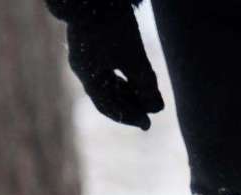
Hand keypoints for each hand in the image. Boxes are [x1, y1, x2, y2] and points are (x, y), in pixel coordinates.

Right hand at [56, 3, 163, 129]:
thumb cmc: (113, 25)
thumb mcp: (134, 56)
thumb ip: (146, 83)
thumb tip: (158, 109)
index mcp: (88, 77)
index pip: (109, 107)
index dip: (129, 117)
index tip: (147, 124)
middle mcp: (82, 69)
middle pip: (107, 96)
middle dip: (130, 106)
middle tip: (149, 115)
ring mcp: (84, 55)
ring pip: (107, 81)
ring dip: (126, 91)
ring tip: (146, 98)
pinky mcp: (89, 43)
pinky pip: (105, 67)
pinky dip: (121, 76)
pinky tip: (135, 78)